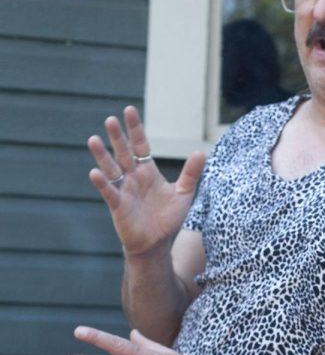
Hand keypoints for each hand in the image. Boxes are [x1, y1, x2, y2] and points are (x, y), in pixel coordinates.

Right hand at [88, 105, 205, 256]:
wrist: (156, 244)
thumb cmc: (168, 219)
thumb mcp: (183, 194)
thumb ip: (191, 173)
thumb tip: (201, 151)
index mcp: (148, 171)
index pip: (140, 145)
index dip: (135, 129)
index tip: (129, 110)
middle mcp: (133, 177)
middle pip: (123, 153)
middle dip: (118, 137)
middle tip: (110, 119)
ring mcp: (124, 190)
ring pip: (111, 169)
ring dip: (102, 156)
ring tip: (93, 140)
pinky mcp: (118, 206)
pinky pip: (109, 192)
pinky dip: (102, 183)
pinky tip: (94, 173)